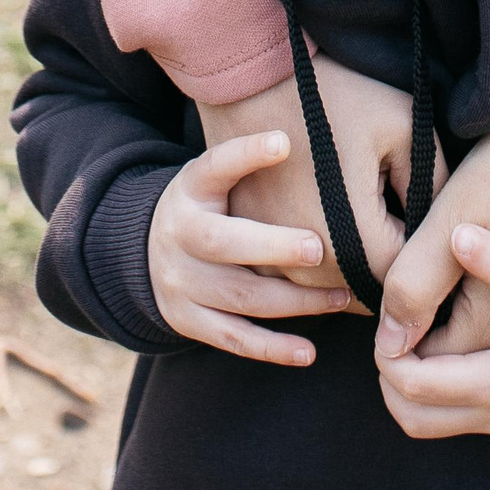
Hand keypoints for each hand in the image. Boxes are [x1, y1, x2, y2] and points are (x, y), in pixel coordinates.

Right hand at [147, 132, 352, 365]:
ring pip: (240, 295)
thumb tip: (306, 137)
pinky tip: (307, 352)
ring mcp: (181, 282)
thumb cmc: (210, 205)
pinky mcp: (188, 319)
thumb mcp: (216, 174)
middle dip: (273, 247)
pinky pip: (233, 338)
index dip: (245, 154)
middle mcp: (179, 234)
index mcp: (190, 188)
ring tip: (343, 298)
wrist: (147, 250)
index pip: (214, 166)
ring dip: (295, 300)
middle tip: (319, 248)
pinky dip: (271, 348)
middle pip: (223, 242)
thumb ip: (252, 161)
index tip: (283, 141)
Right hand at [197, 52, 431, 305]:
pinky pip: (292, 274)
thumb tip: (448, 231)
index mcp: (353, 242)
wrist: (252, 74)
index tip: (435, 235)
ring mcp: (269, 259)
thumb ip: (435, 186)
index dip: (426, 260)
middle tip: (409, 231)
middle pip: (367, 292)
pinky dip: (316, 262)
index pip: (406, 280)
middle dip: (390, 269)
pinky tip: (334, 231)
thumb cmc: (336, 94)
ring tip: (374, 229)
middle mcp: (307, 264)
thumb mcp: (405, 129)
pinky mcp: (245, 246)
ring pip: (329, 289)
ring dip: (353, 271)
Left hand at [376, 225, 489, 436]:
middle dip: (390, 378)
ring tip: (413, 335)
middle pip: (412, 417)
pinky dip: (432, 392)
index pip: (414, 386)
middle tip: (391, 331)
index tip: (387, 318)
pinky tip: (442, 344)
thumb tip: (458, 236)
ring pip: (430, 423)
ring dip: (409, 388)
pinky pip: (453, 417)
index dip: (388, 353)